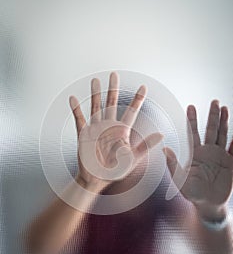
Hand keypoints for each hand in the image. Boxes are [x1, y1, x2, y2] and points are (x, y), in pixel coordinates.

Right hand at [70, 72, 162, 190]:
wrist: (96, 179)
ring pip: (96, 107)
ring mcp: (95, 129)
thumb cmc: (115, 171)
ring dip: (95, 94)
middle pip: (112, 103)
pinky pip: (79, 119)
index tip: (143, 87)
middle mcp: (108, 126)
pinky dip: (76, 109)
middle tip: (115, 74)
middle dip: (113, 89)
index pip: (131, 112)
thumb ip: (145, 146)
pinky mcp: (83, 134)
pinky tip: (73, 99)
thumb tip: (161, 134)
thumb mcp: (132, 159)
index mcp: (121, 131)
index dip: (137, 99)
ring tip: (95, 80)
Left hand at [164, 100, 232, 220]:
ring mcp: (221, 156)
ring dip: (224, 122)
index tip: (191, 106)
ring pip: (223, 135)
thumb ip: (172, 164)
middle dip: (212, 116)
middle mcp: (208, 152)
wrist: (208, 205)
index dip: (192, 120)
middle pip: (211, 130)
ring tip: (225, 108)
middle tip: (214, 101)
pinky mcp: (230, 164)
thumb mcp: (180, 180)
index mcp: (196, 153)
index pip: (193, 133)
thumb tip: (163, 149)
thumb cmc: (192, 193)